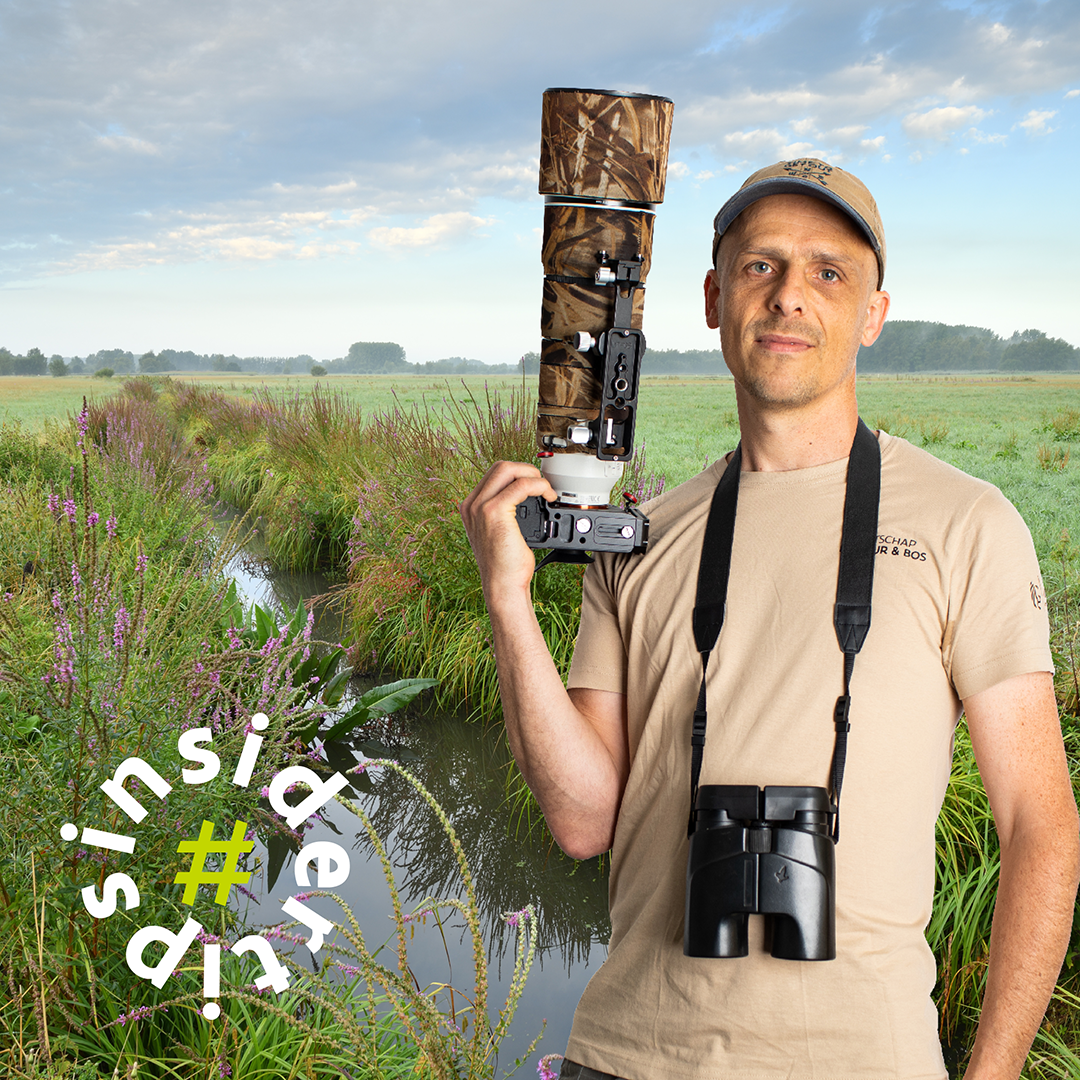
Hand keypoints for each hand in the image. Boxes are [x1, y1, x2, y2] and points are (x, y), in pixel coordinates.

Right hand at [459, 461, 557, 605]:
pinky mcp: (494, 511)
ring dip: (532, 475)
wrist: (503, 585)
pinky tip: (547, 496)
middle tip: (542, 483)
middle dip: (526, 469)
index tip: (535, 483)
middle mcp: (472, 504)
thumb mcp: (500, 533)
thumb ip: (505, 514)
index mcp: (471, 507)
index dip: (518, 474)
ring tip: (546, 489)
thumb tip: (527, 497)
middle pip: (500, 466)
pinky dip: (538, 485)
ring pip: (508, 469)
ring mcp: (480, 507)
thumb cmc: (505, 566)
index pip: (494, 475)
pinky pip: (520, 485)